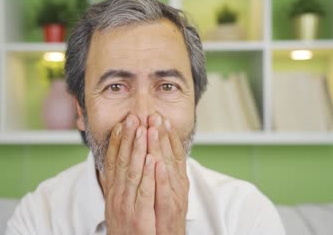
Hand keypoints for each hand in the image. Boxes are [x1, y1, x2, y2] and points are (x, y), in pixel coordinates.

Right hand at [101, 114, 156, 234]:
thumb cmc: (127, 231)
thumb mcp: (116, 207)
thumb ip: (115, 187)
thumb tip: (110, 169)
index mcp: (113, 193)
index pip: (113, 162)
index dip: (116, 142)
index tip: (121, 124)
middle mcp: (117, 197)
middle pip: (122, 162)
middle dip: (127, 138)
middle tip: (132, 117)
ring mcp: (128, 207)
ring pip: (133, 172)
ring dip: (138, 149)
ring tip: (143, 129)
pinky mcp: (140, 218)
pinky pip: (145, 192)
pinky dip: (149, 175)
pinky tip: (152, 159)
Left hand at [148, 113, 188, 234]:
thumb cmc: (165, 217)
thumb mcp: (165, 192)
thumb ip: (162, 174)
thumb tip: (154, 155)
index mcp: (176, 180)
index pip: (173, 153)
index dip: (167, 135)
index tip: (160, 117)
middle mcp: (178, 186)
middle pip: (170, 156)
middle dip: (162, 134)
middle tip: (155, 115)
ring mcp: (175, 198)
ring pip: (167, 169)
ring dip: (160, 148)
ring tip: (153, 129)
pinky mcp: (170, 212)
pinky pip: (165, 193)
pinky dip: (162, 178)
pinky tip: (157, 163)